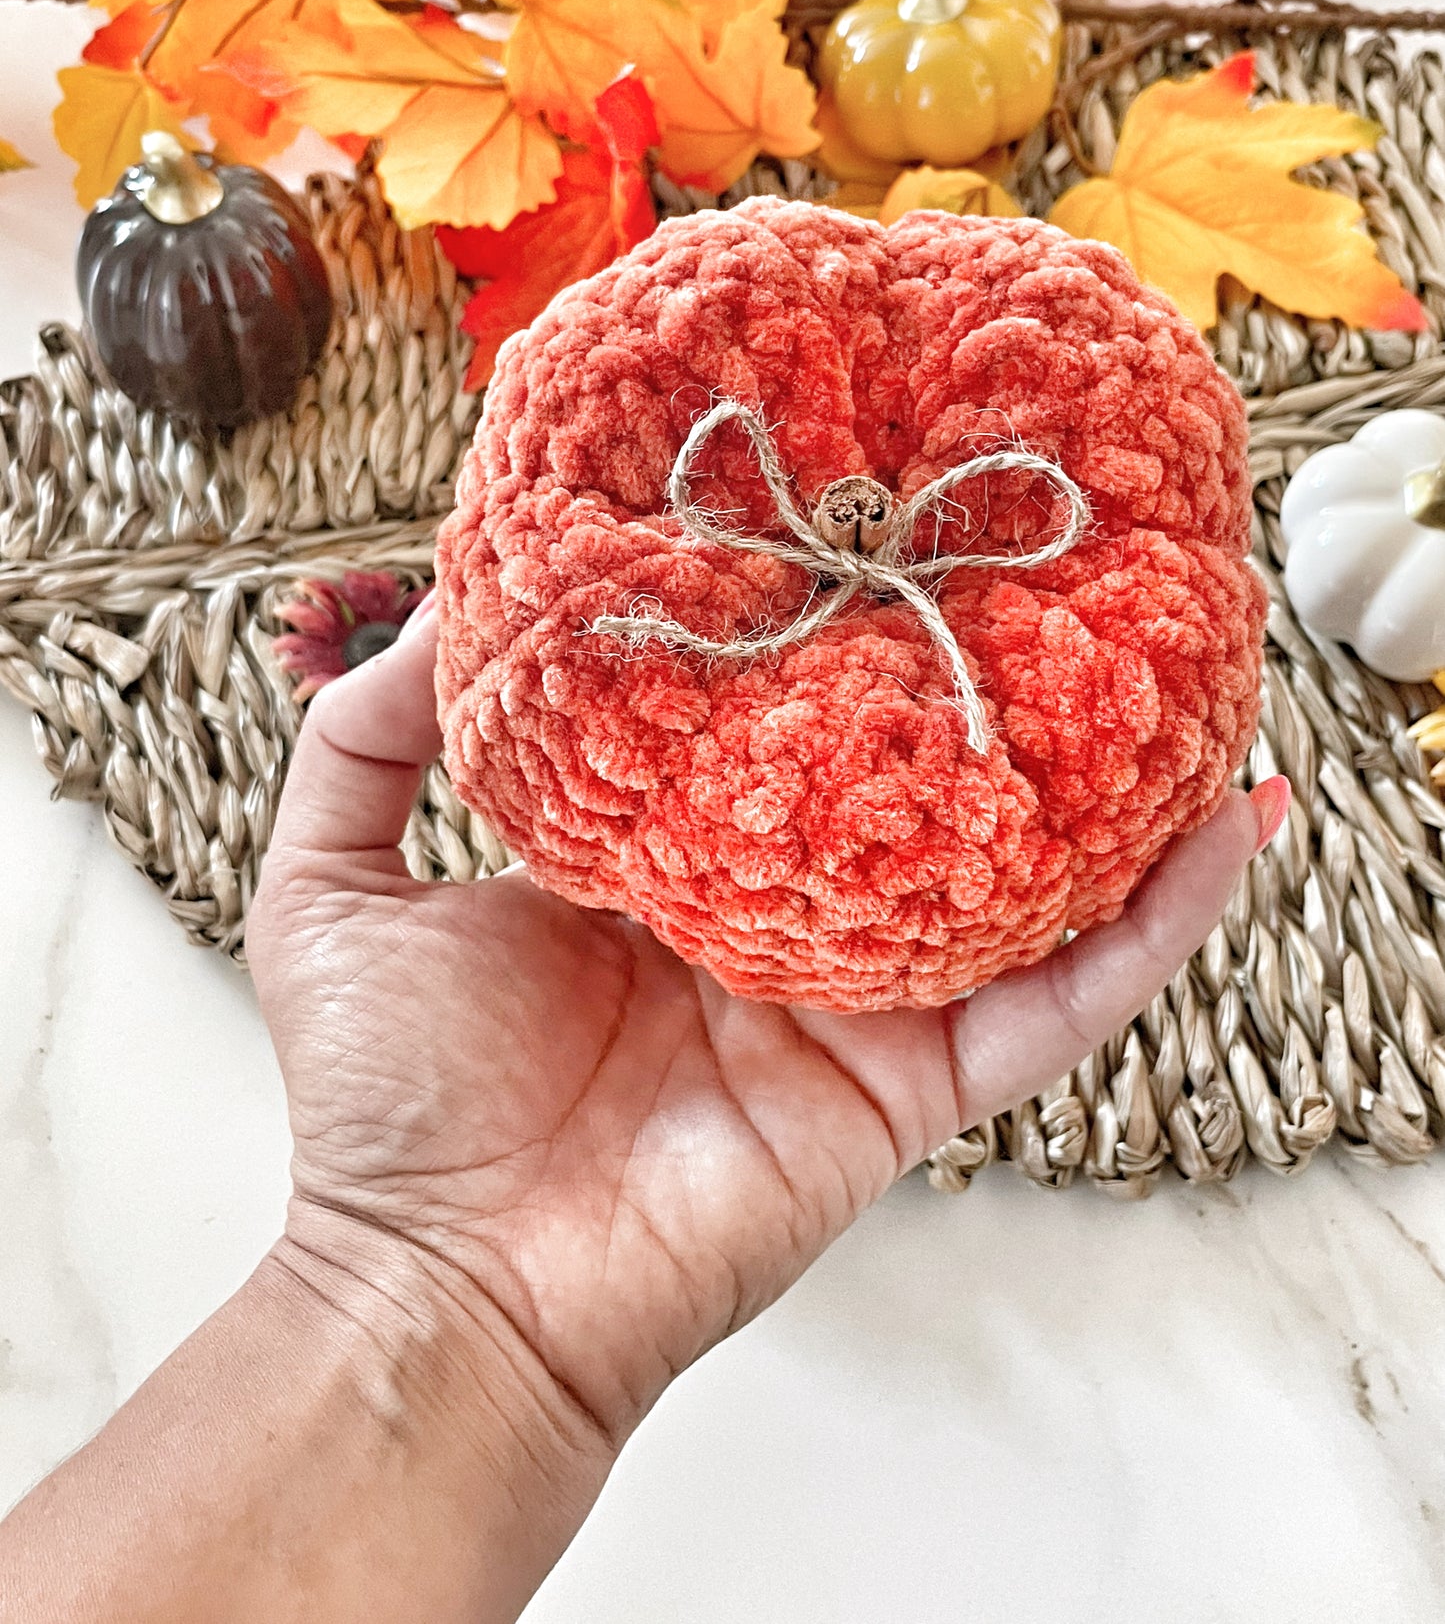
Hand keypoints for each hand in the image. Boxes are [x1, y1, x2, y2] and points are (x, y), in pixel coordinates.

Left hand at [250, 597, 1280, 1448]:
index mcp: (664, 862)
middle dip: (972, 687)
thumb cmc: (387, 1104)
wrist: (441, 1289)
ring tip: (1184, 681)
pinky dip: (1151, 923)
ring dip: (1107, 792)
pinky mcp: (910, 1088)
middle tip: (1043, 563)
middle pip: (906, 786)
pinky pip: (1057, 1001)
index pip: (765, 723)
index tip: (855, 517)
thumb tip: (444, 604)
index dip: (810, 630)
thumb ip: (369, 736)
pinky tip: (1226, 825)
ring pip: (1012, 881)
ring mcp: (856, 1000)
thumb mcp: (333, 880)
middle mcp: (775, 917)